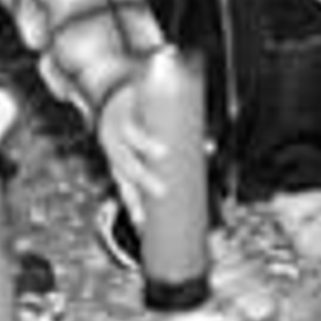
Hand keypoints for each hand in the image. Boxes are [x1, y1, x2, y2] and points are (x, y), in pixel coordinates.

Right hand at [98, 81, 167, 227]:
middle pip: (126, 162)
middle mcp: (114, 141)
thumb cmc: (141, 102)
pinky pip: (121, 187)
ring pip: (121, 180)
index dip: (146, 144)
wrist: (112, 100)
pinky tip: (139, 221)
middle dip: (143, 178)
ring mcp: (113, 156)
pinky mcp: (115, 168)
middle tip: (162, 190)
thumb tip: (208, 147)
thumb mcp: (154, 102)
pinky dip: (131, 204)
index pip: (132, 133)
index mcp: (121, 121)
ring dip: (132, 201)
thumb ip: (181, 121)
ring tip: (142, 219)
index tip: (164, 153)